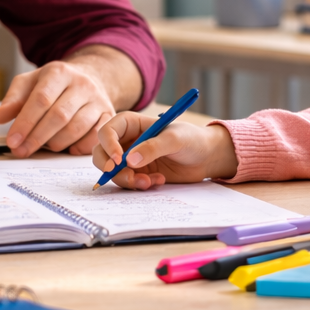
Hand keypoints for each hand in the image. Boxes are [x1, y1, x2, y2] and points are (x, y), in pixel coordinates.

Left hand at [0, 45, 139, 156]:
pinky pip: (96, 136)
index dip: (25, 122)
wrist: (90, 76)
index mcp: (59, 72)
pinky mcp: (109, 114)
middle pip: (59, 116)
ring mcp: (98, 99)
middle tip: (21, 151)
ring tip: (44, 148)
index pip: (41, 99)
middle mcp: (81, 84)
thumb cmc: (54, 84)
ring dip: (57, 143)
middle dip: (37, 137)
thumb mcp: (31, 82)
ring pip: (77, 127)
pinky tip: (68, 149)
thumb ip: (13, 99)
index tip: (12, 141)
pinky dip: (80, 146)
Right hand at [89, 111, 238, 189]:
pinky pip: (128, 182)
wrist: (206, 158)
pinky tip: (157, 181)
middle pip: (102, 153)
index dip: (108, 145)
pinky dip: (138, 185)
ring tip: (149, 181)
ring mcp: (132, 159)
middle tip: (127, 177)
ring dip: (127, 180)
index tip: (119, 160)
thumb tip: (130, 160)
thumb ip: (153, 147)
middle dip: (110, 167)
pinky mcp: (139, 174)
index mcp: (132, 124)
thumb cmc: (192, 140)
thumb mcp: (175, 139)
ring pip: (113, 172)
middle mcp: (127, 141)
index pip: (108, 131)